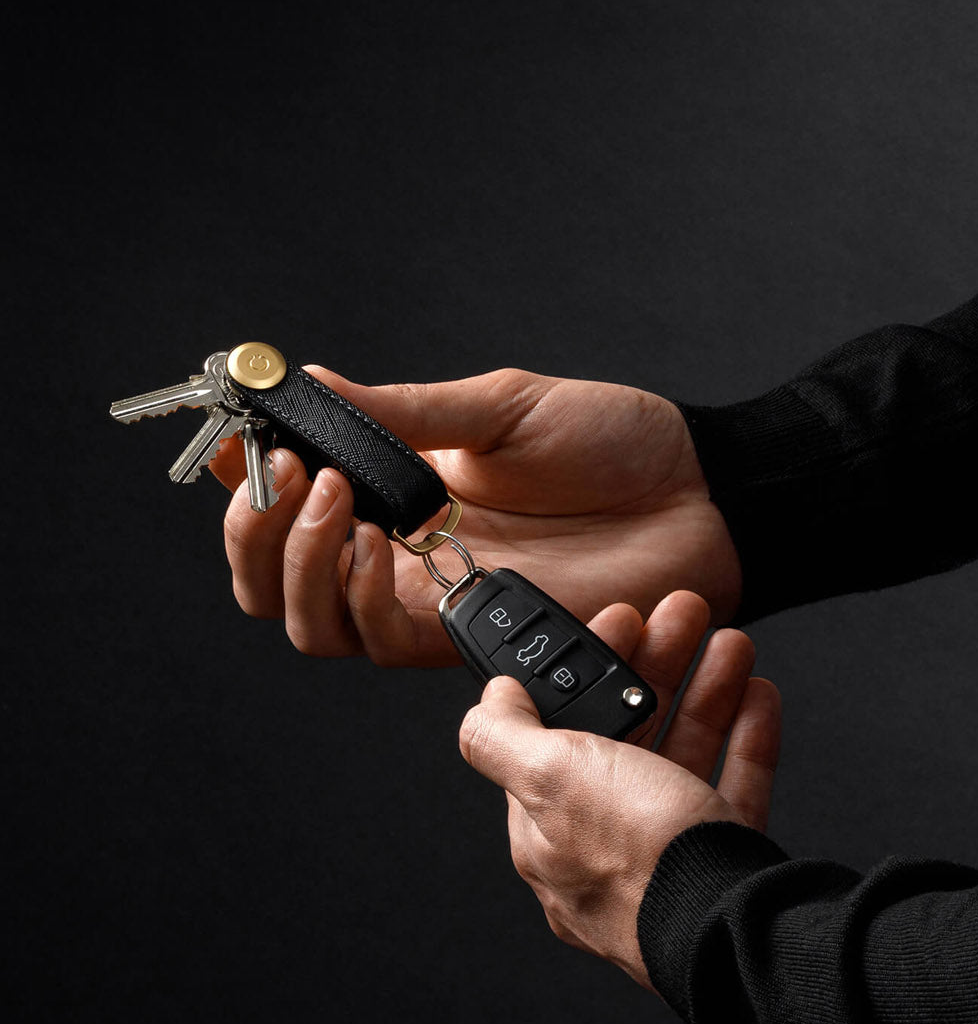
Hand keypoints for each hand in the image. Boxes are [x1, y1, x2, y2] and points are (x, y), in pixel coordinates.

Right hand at [210, 366, 740, 665]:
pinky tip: (371, 543)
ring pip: (315, 624)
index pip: (292, 511)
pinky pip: (380, 640)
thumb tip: (305, 383)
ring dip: (299, 561)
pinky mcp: (471, 637)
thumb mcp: (498, 409)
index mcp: (401, 497)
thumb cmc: (612, 444)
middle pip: (280, 585)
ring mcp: (432, 603)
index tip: (232, 440)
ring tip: (331, 496)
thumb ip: (402, 413)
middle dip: (256, 534)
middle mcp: (402, 559)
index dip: (244, 487)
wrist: (699, 494)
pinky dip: (353, 594)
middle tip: (288, 475)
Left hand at [458, 591, 780, 988]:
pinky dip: (747, 739)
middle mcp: (606, 849)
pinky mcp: (725, 868)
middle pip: (628, 739)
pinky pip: (736, 791)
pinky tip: (758, 695)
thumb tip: (489, 700)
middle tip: (682, 616)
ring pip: (686, 757)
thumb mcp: (549, 778)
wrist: (731, 932)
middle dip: (656, 667)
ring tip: (729, 641)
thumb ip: (504, 735)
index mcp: (549, 833)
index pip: (558, 737)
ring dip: (707, 690)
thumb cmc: (638, 859)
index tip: (618, 623)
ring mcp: (670, 860)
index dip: (586, 673)